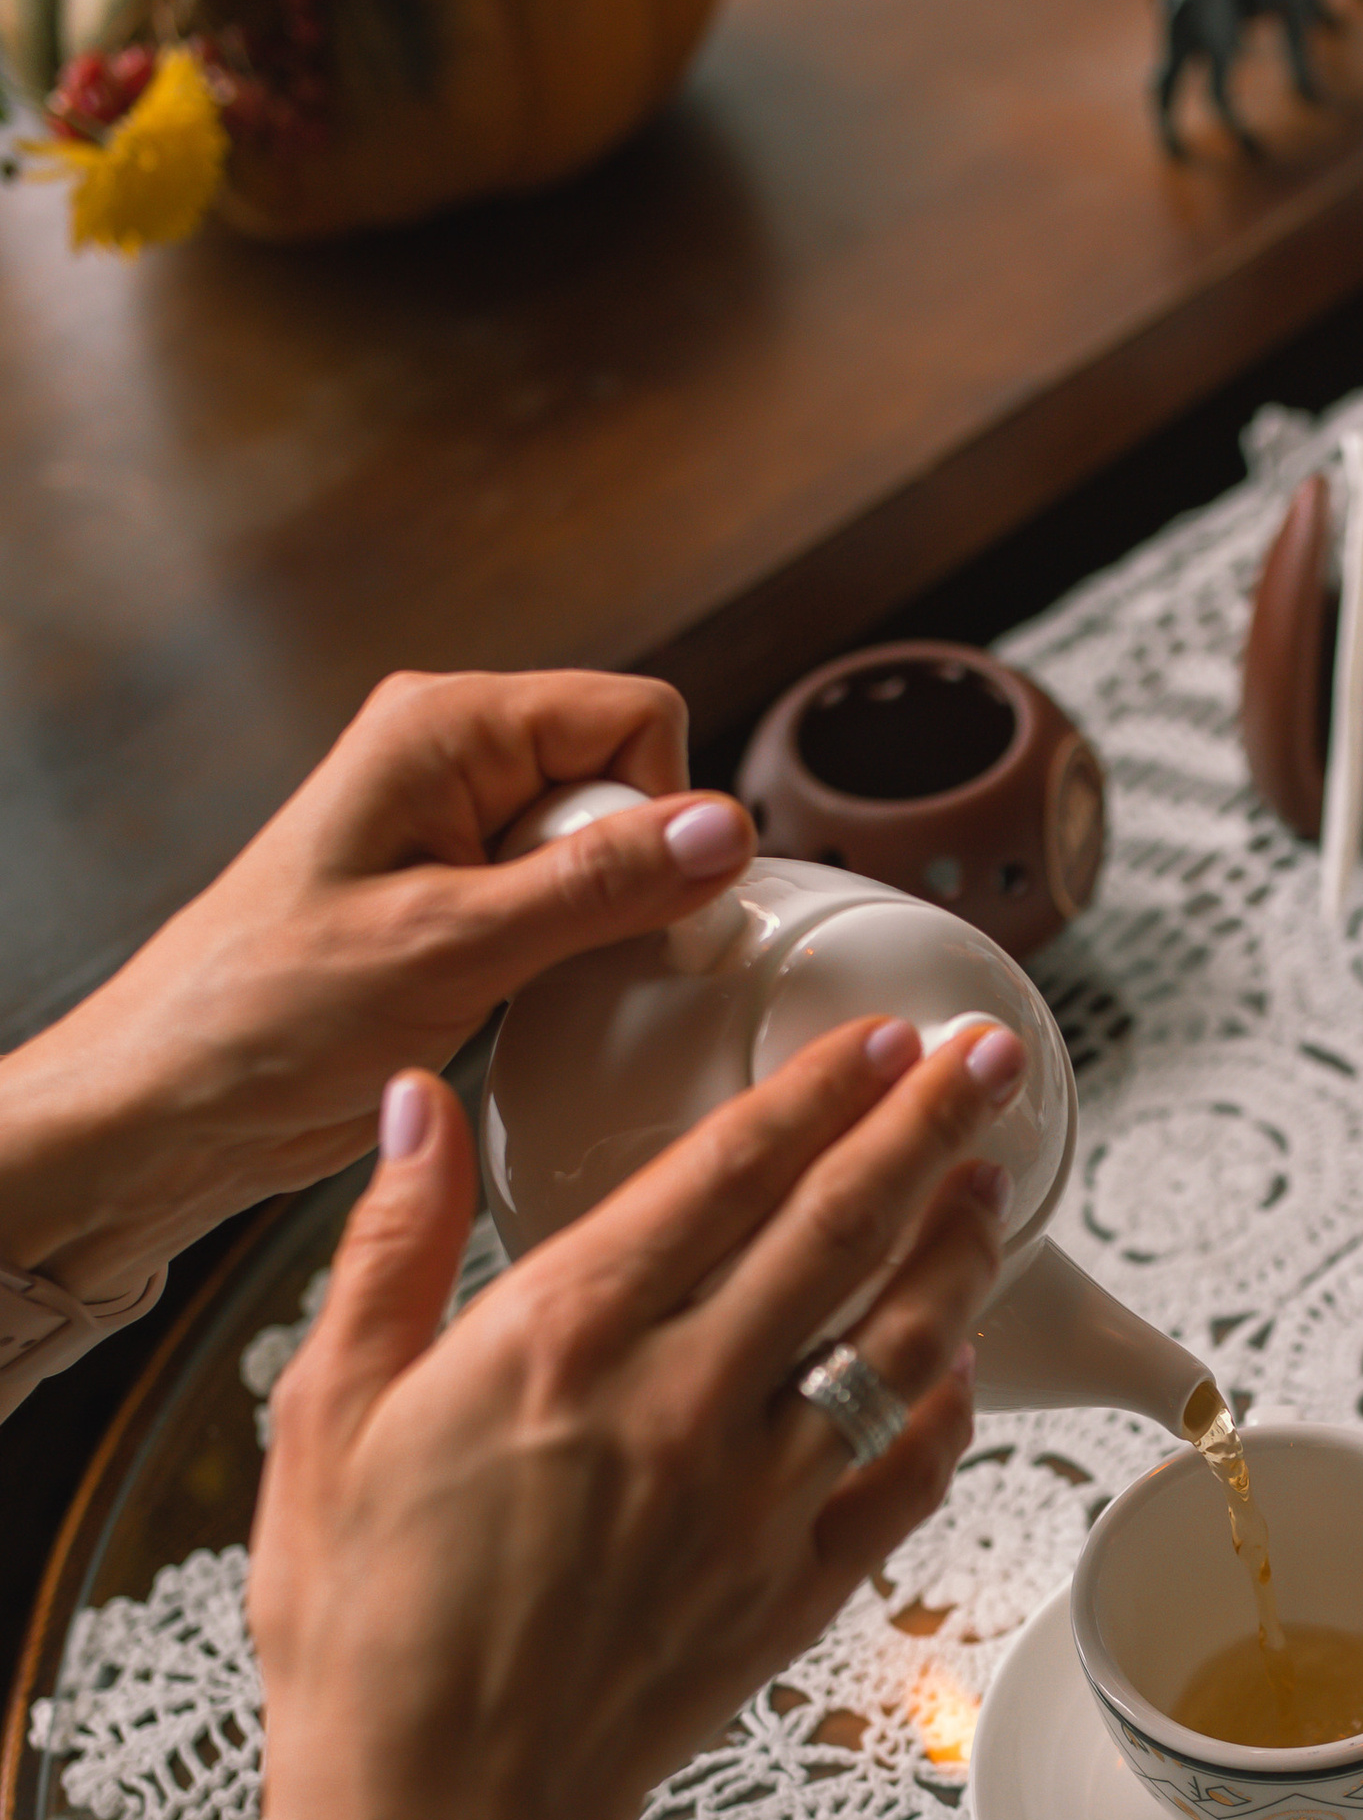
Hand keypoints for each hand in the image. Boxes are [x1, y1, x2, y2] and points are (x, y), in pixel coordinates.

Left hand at [0, 668, 753, 1304]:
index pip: (633, 716)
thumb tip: (724, 830)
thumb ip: (599, 885)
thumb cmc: (266, 1013)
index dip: (664, 811)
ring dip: (603, 925)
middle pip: (628, 783)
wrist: (181, 1102)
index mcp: (442, 728)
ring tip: (533, 986)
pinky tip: (529, 1003)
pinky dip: (576, 956)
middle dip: (630, 876)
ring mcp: (460, 833)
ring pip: (608, 854)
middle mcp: (455, 762)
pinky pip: (570, 907)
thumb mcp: (453, 947)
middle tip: (565, 957)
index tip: (645, 907)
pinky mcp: (464, 902)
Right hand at [251, 1011, 1015, 1819]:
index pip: (725, 1175)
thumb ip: (388, 1246)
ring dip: (959, 1251)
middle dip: (930, 1127)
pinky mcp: (794, 1588)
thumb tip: (418, 1105)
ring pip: (898, 1342)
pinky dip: (946, 1410)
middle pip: (841, 1230)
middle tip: (995, 1059)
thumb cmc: (366, 1628)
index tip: (879, 1035)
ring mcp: (754, 1499)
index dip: (819, 1092)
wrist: (439, 1816)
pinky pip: (904, 1477)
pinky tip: (962, 1365)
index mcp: (561, 1339)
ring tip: (994, 1183)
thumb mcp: (327, 1414)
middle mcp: (679, 1403)